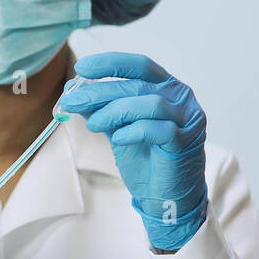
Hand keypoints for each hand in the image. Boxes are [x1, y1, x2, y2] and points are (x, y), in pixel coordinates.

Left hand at [58, 52, 207, 250]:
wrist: (164, 195)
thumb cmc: (145, 158)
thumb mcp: (117, 128)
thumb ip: (101, 109)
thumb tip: (72, 92)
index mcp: (165, 87)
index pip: (139, 65)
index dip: (110, 63)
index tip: (81, 67)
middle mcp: (180, 97)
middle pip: (137, 85)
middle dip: (100, 91)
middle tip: (73, 101)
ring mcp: (187, 119)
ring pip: (150, 103)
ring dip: (114, 111)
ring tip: (93, 125)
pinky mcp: (186, 142)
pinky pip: (159, 129)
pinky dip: (134, 131)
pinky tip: (118, 139)